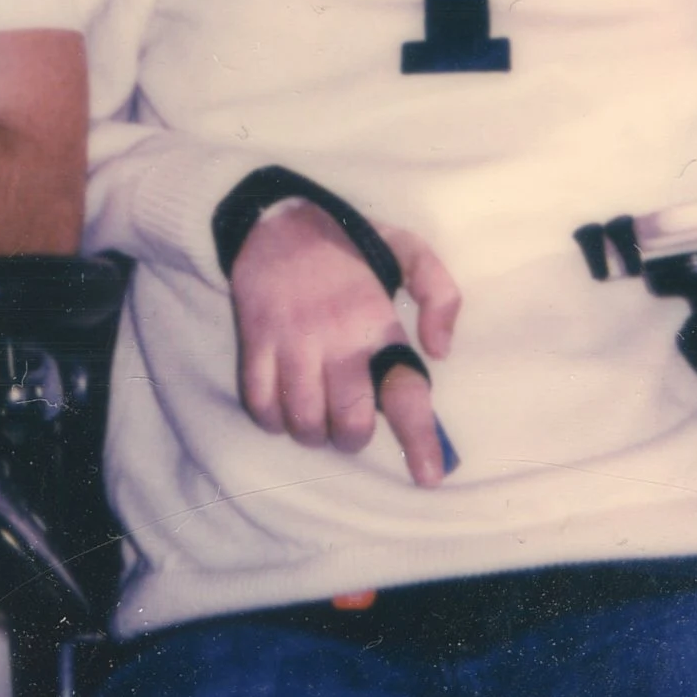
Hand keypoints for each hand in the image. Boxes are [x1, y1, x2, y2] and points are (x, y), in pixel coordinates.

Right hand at [230, 200, 462, 487]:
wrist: (274, 220)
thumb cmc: (348, 243)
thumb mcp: (409, 250)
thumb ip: (441, 294)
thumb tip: (438, 351)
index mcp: (376, 322)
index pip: (405, 392)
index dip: (420, 441)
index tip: (429, 476)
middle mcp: (335, 339)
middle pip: (350, 424)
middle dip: (354, 438)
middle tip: (353, 422)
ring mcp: (291, 344)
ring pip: (304, 423)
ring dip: (314, 433)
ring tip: (318, 416)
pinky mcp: (255, 345)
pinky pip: (260, 406)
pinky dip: (273, 420)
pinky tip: (284, 406)